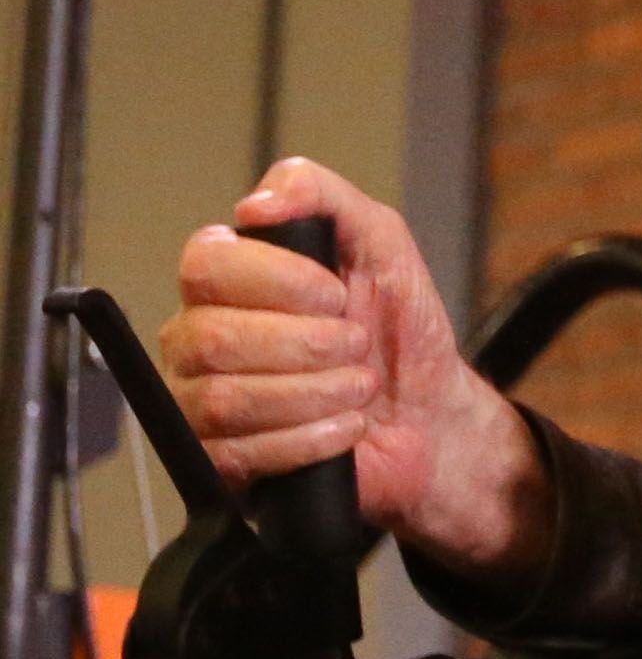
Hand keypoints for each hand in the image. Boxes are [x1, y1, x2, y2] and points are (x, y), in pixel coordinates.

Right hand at [158, 158, 552, 577]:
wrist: (429, 414)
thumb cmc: (398, 328)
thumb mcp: (381, 242)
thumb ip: (323, 197)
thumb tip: (256, 202)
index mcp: (224, 280)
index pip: (207, 264)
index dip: (280, 281)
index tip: (339, 295)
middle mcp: (196, 337)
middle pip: (213, 337)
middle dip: (309, 344)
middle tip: (356, 347)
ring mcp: (197, 402)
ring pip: (227, 398)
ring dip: (317, 393)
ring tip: (359, 388)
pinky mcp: (217, 462)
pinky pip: (241, 452)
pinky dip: (314, 438)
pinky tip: (346, 427)